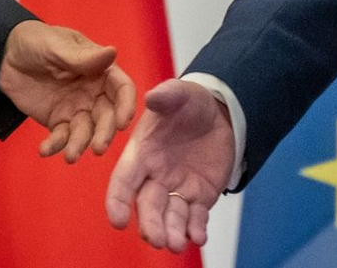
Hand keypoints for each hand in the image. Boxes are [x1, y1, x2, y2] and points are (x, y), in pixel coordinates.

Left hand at [0, 20, 135, 161]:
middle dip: (104, 133)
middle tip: (98, 148)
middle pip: (107, 116)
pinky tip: (44, 149)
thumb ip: (82, 57)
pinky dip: (55, 145)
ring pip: (85, 131)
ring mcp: (76, 108)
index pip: (121, 87)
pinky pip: (61, 137)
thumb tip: (112, 52)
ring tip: (70, 156)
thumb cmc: (36, 41)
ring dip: (80, 145)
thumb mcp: (56, 46)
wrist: (5, 56)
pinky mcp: (58, 121)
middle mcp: (93, 92)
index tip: (122, 122)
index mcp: (99, 69)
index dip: (126, 104)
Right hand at [105, 79, 234, 251]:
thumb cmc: (190, 103)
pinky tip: (199, 236)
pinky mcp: (199, 198)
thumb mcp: (181, 93)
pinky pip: (196, 218)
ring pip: (170, 217)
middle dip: (150, 224)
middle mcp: (155, 175)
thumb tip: (151, 98)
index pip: (124, 179)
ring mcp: (177, 189)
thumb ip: (167, 96)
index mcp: (142, 152)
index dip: (117, 200)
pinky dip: (196, 230)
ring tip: (177, 243)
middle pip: (147, 205)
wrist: (219, 114)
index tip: (118, 220)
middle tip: (157, 239)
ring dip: (172, 232)